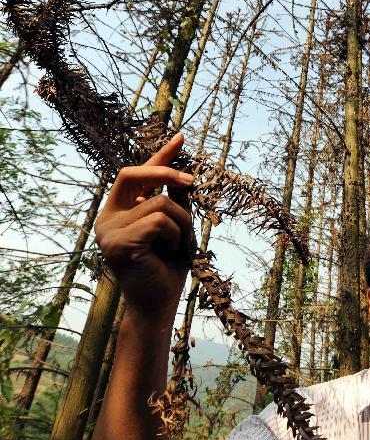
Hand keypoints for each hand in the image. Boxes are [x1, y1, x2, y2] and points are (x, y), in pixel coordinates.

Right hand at [94, 132, 194, 320]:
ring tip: (179, 244)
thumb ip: (174, 199)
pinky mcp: (117, 244)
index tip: (181, 136)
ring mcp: (108, 231)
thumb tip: (186, 170)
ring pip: (159, 203)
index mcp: (118, 210)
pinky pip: (160, 221)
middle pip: (135, 174)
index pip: (138, 173)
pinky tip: (171, 252)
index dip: (160, 155)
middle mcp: (107, 218)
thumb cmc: (167, 265)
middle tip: (192, 181)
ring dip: (182, 222)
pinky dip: (176, 234)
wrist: (159, 303)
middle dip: (167, 172)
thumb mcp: (175, 225)